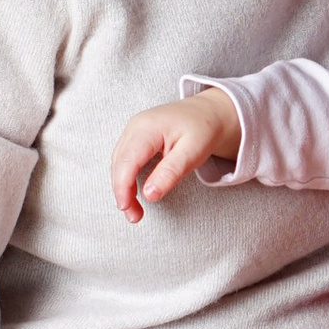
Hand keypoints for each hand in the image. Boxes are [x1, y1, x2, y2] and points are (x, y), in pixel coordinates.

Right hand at [113, 90, 239, 219]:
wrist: (209, 111)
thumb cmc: (203, 130)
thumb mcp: (192, 152)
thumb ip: (170, 173)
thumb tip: (149, 195)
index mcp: (147, 128)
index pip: (127, 161)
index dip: (123, 187)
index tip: (127, 208)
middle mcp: (135, 126)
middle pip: (119, 163)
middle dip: (122, 192)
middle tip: (134, 216)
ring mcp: (133, 130)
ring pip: (119, 162)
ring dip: (123, 187)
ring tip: (135, 210)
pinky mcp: (136, 137)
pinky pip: (124, 159)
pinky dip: (126, 178)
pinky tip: (135, 192)